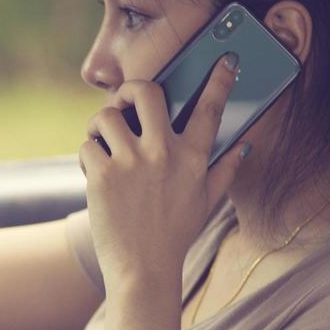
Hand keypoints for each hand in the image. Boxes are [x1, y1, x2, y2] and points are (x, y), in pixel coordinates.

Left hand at [78, 55, 248, 289]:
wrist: (144, 271)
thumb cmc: (174, 236)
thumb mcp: (206, 203)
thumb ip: (224, 172)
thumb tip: (242, 147)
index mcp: (194, 159)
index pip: (210, 109)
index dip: (219, 80)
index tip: (225, 59)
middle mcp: (165, 154)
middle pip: (148, 92)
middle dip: (131, 89)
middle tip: (126, 101)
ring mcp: (132, 163)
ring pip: (107, 115)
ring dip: (100, 125)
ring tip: (102, 141)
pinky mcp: (103, 175)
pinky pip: (87, 144)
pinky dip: (86, 154)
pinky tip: (92, 170)